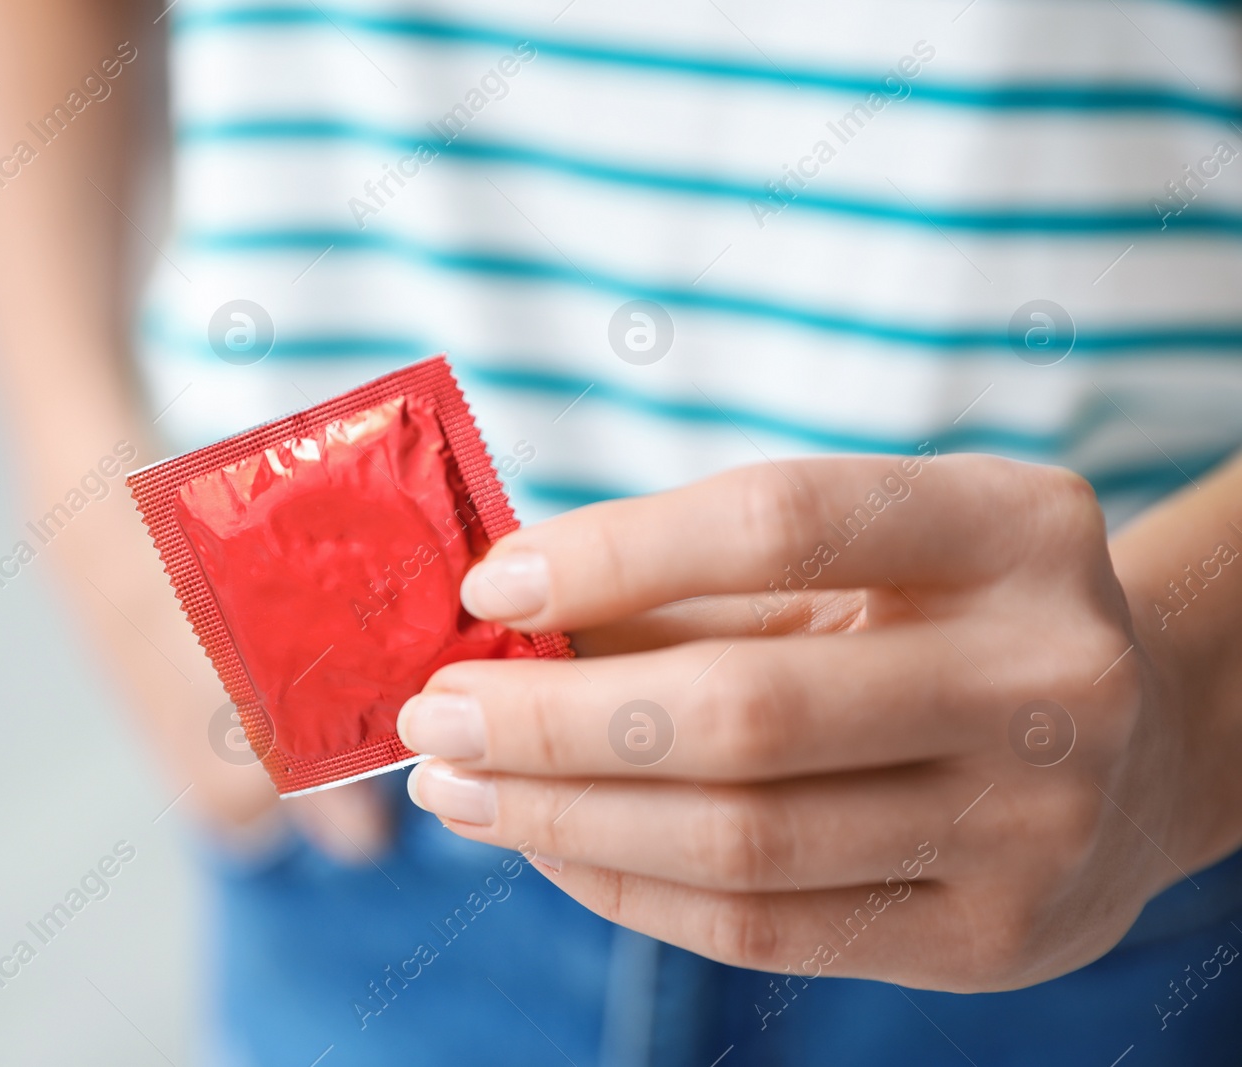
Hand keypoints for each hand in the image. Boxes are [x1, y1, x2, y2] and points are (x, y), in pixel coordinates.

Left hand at [399, 453, 1201, 990]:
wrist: (1138, 745)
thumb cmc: (948, 620)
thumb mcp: (865, 558)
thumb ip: (699, 582)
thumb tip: (500, 618)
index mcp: (1012, 528)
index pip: (777, 523)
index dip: (613, 552)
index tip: (488, 583)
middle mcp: (1047, 677)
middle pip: (745, 710)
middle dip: (552, 720)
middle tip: (434, 717)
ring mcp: (1033, 826)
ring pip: (740, 842)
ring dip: (561, 817)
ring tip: (459, 788)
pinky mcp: (992, 943)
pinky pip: (761, 932)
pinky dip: (625, 886)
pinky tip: (547, 843)